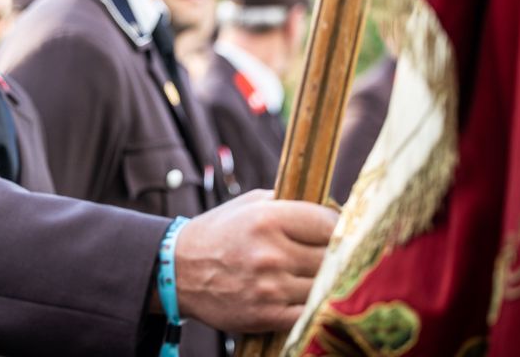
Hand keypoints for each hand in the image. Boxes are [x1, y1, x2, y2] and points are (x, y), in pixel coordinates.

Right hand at [174, 190, 337, 331]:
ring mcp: (270, 287)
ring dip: (327, 281)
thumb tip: (333, 208)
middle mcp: (271, 253)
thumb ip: (289, 202)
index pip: (329, 223)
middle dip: (335, 254)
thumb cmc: (219, 232)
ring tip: (321, 274)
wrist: (179, 270)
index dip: (340, 227)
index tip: (340, 230)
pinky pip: (311, 312)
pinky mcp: (268, 315)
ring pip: (325, 286)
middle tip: (333, 254)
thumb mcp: (250, 204)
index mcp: (268, 218)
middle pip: (332, 256)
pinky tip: (310, 296)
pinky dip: (316, 305)